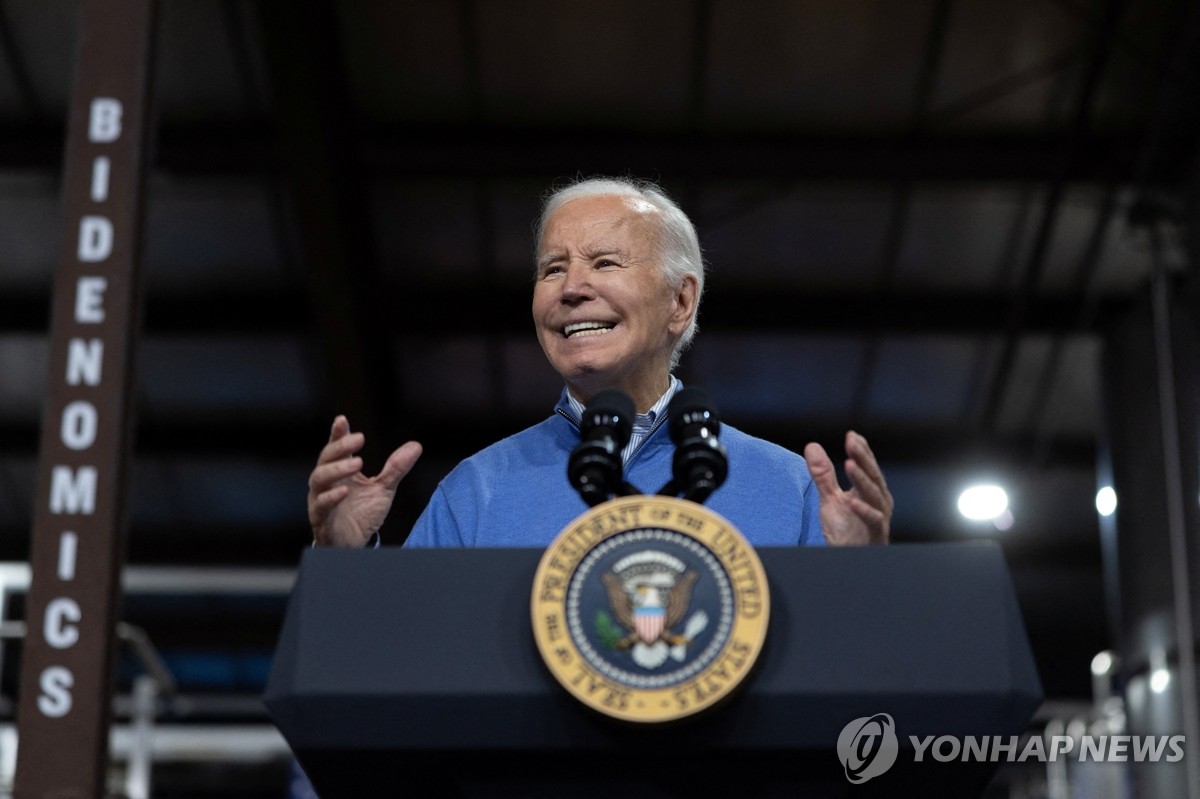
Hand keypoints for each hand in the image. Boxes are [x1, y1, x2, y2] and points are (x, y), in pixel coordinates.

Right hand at [307, 415, 422, 546]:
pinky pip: (320, 505)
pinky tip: (343, 491)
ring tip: (357, 462)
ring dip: (336, 469)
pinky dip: (330, 497)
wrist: (354, 544)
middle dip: (341, 446)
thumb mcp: (384, 489)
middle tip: (359, 438)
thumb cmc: (362, 514)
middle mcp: (326, 482)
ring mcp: (320, 499)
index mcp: (340, 471)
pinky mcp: (320, 518)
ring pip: (319, 479)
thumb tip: (416, 446)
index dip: (338, 434)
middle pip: (326, 459)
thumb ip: (396, 468)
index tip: (342, 420)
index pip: (336, 448)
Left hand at [804, 431, 892, 545]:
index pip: (867, 465)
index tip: (851, 435)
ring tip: (850, 464)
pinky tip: (852, 502)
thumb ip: (823, 474)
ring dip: (862, 479)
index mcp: (870, 489)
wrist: (851, 558)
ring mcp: (879, 516)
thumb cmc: (846, 529)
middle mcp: (878, 500)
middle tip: (851, 442)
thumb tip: (812, 446)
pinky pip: (873, 520)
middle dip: (862, 458)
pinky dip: (864, 511)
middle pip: (872, 475)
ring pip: (873, 494)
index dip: (861, 450)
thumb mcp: (830, 498)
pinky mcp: (876, 533)